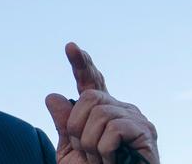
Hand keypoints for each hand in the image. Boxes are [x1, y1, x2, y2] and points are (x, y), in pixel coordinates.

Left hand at [45, 42, 158, 163]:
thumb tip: (52, 95)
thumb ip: (63, 124)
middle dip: (77, 126)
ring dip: (90, 142)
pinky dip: (104, 149)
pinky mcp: (145, 131)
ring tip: (99, 159)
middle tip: (84, 151)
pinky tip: (111, 160)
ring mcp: (134, 118)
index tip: (71, 46)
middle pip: (88, 96)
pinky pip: (113, 128)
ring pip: (99, 113)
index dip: (80, 64)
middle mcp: (119, 108)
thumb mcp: (70, 149)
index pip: (89, 81)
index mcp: (100, 110)